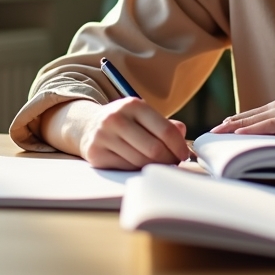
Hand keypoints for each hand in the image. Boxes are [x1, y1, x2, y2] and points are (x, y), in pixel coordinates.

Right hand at [41, 98, 188, 170]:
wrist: (90, 126)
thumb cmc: (126, 123)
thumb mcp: (144, 116)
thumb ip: (166, 125)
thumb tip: (182, 135)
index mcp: (133, 105)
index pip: (165, 131)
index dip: (179, 146)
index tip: (184, 155)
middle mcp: (116, 118)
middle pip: (154, 150)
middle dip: (169, 160)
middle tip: (174, 163)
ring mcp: (103, 136)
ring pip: (141, 162)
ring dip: (154, 166)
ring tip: (158, 164)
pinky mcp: (96, 154)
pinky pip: (126, 168)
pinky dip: (137, 169)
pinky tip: (140, 165)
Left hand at [210, 99, 274, 139]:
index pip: (251, 117)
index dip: (232, 125)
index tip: (216, 133)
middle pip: (245, 117)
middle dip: (225, 127)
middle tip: (206, 136)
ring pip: (251, 121)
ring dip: (230, 129)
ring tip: (212, 136)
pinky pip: (265, 125)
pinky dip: (249, 130)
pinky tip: (234, 135)